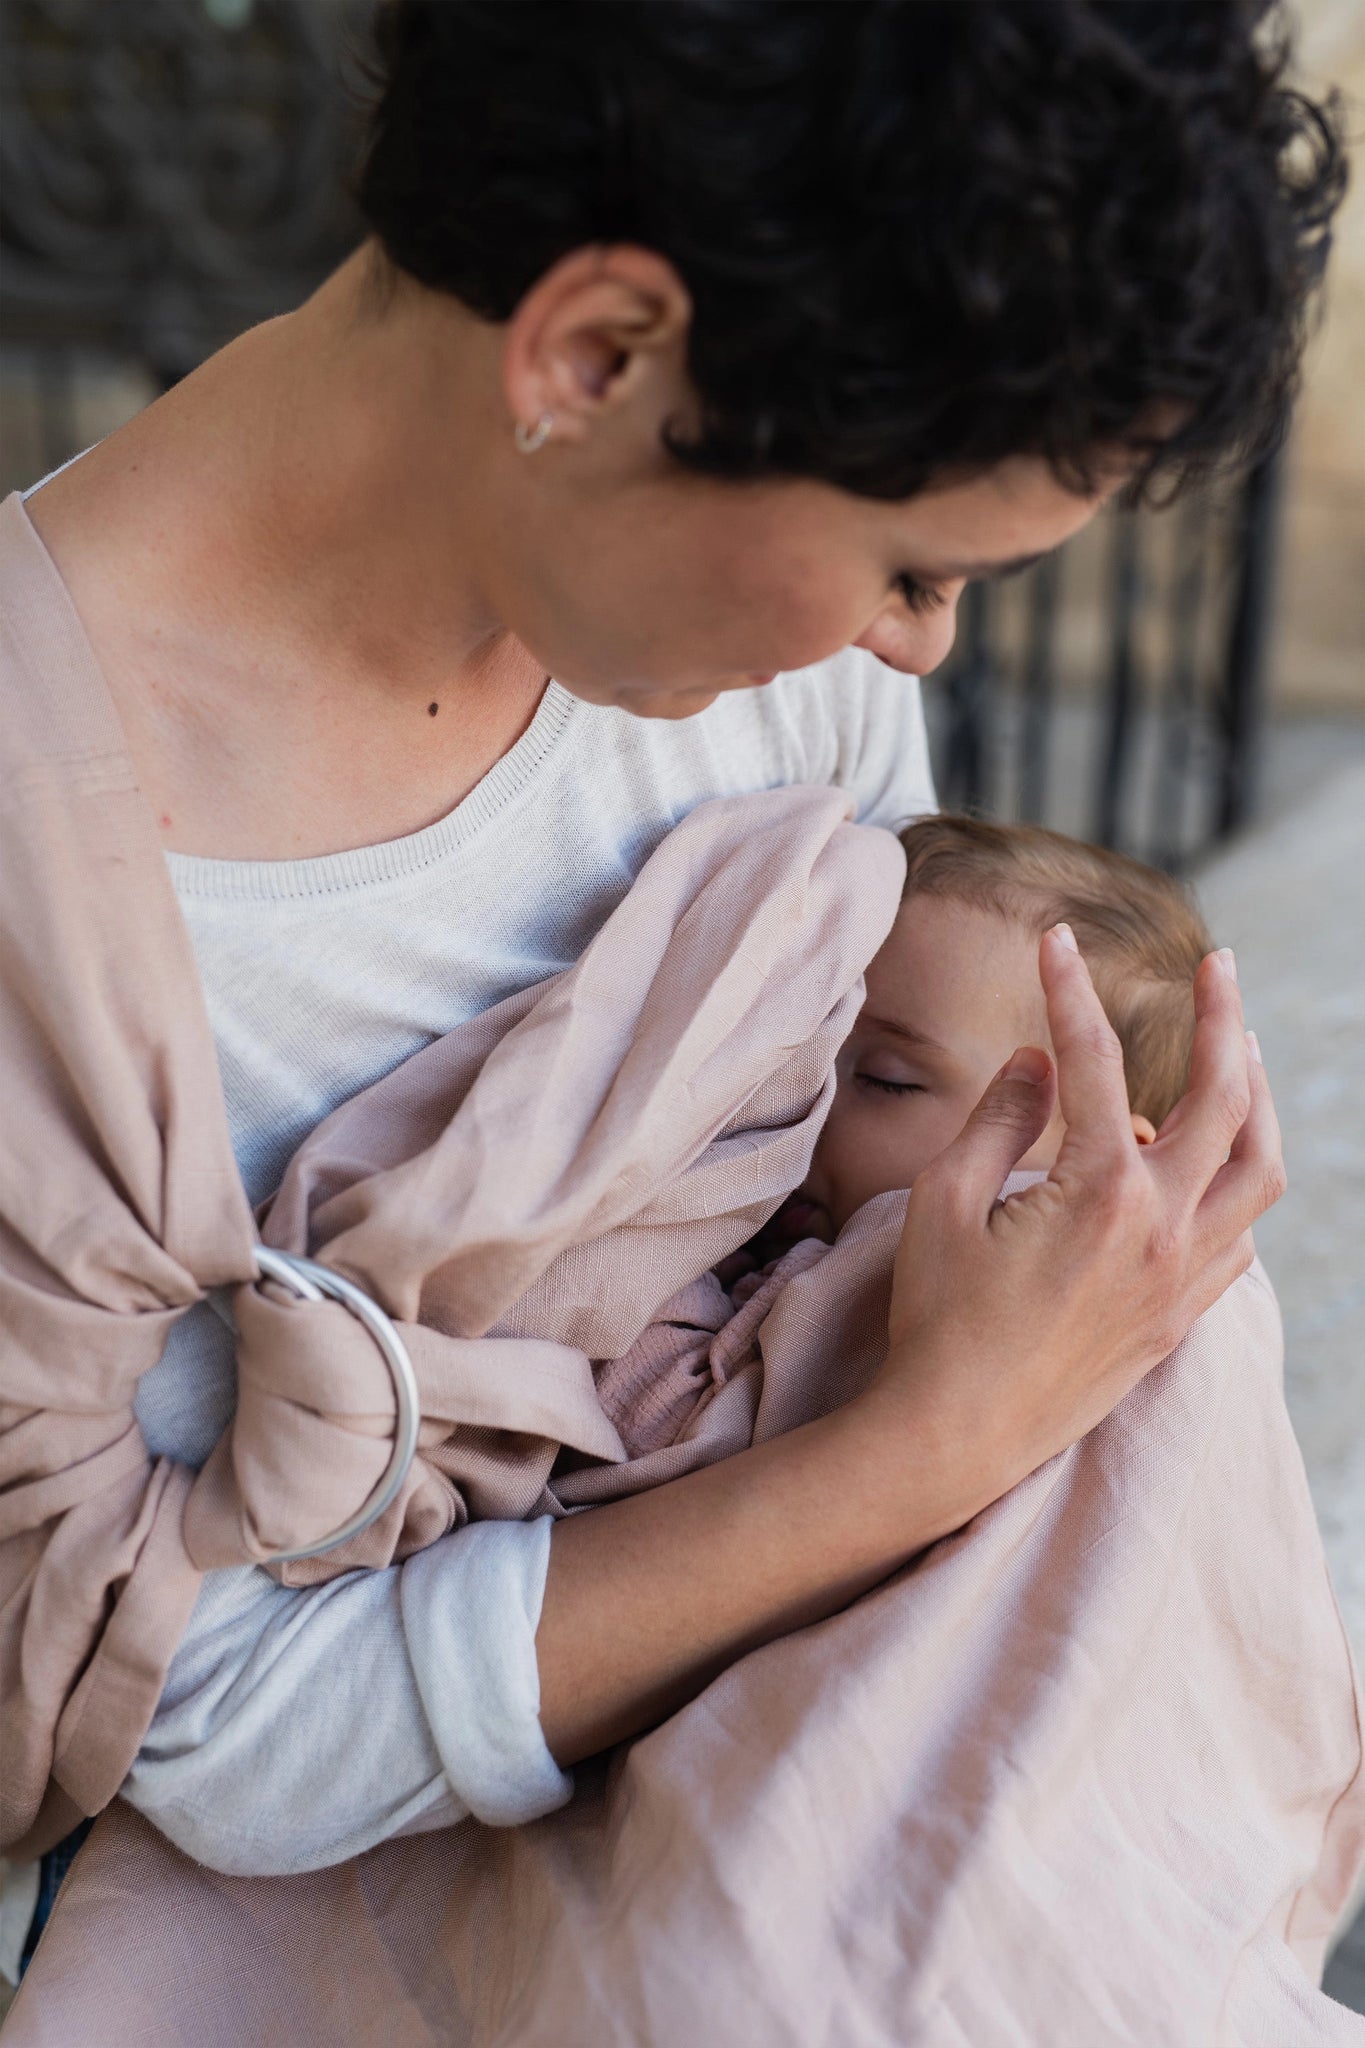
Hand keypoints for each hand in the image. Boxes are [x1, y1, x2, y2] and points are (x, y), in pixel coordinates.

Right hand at [869, 930, 1283, 1504]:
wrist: (956, 1434)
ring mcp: (1181, 1277)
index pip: (1094, 1062)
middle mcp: (1162, 1229)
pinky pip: (1239, 1235)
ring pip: (1257, 1169)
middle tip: (1218, 964)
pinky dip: (1235, 1184)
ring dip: (1255, 1101)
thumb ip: (998, 1119)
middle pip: (1224, 1098)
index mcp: (1100, 1191)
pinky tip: (1209, 1162)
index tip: (1054, 940)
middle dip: (1222, 1018)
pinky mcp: (1180, 1316)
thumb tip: (1037, 1061)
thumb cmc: (937, 1318)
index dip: (1069, 991)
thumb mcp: (945, 1201)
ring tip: (1238, 1051)